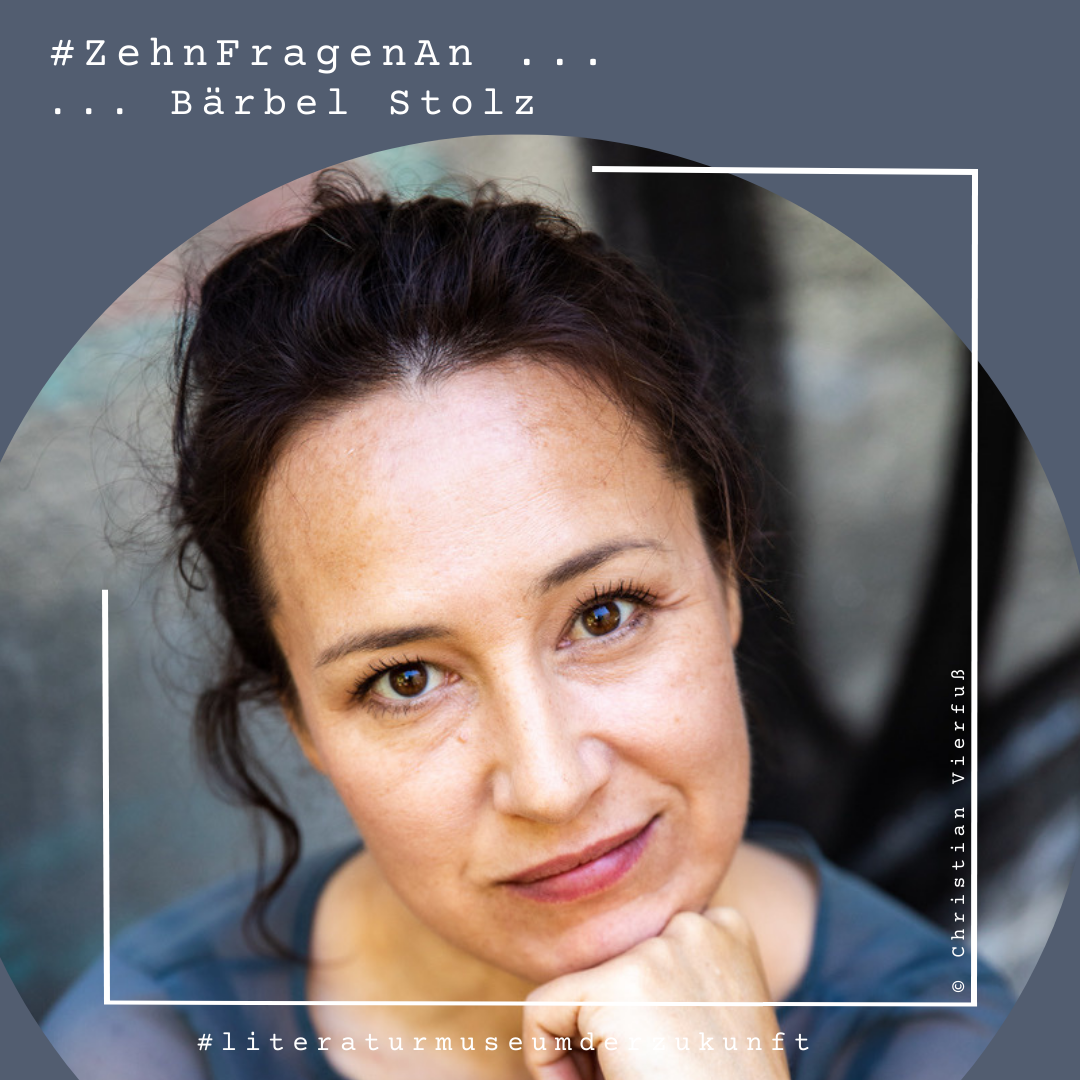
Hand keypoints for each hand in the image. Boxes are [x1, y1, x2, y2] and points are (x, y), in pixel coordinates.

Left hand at [522, 907, 790, 1079]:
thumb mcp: (711, 1017)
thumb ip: (667, 982)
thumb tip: (582, 979)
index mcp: (725, 929)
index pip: (640, 951)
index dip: (636, 1013)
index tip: (662, 1055)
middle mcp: (695, 924)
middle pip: (608, 965)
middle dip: (608, 1023)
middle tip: (639, 1068)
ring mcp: (656, 950)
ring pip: (575, 991)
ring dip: (584, 1043)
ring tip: (627, 1075)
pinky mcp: (616, 986)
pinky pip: (540, 1011)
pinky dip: (545, 1059)